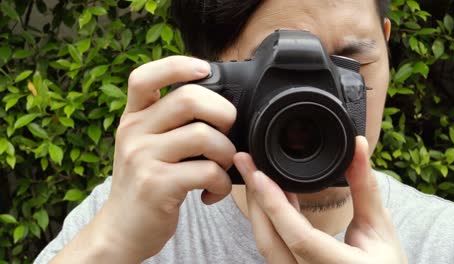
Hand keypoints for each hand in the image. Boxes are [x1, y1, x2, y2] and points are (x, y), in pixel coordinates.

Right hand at [94, 56, 236, 261]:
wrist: (122, 229)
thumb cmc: (145, 184)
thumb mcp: (146, 146)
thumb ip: (169, 123)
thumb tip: (218, 107)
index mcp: (133, 118)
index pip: (144, 76)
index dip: (177, 65)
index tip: (205, 69)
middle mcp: (134, 132)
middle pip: (188, 99)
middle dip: (223, 113)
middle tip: (227, 132)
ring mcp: (143, 158)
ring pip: (204, 136)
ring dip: (227, 153)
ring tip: (221, 168)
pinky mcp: (157, 185)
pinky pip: (207, 171)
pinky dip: (223, 182)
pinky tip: (213, 191)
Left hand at [234, 136, 406, 263]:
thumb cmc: (384, 263)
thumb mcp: (380, 227)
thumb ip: (365, 187)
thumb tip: (358, 145)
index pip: (299, 237)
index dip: (276, 205)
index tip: (259, 175)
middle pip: (270, 240)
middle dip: (256, 197)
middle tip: (245, 162)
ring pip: (267, 243)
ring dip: (259, 207)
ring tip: (254, 172)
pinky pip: (273, 245)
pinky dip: (269, 218)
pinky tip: (270, 194)